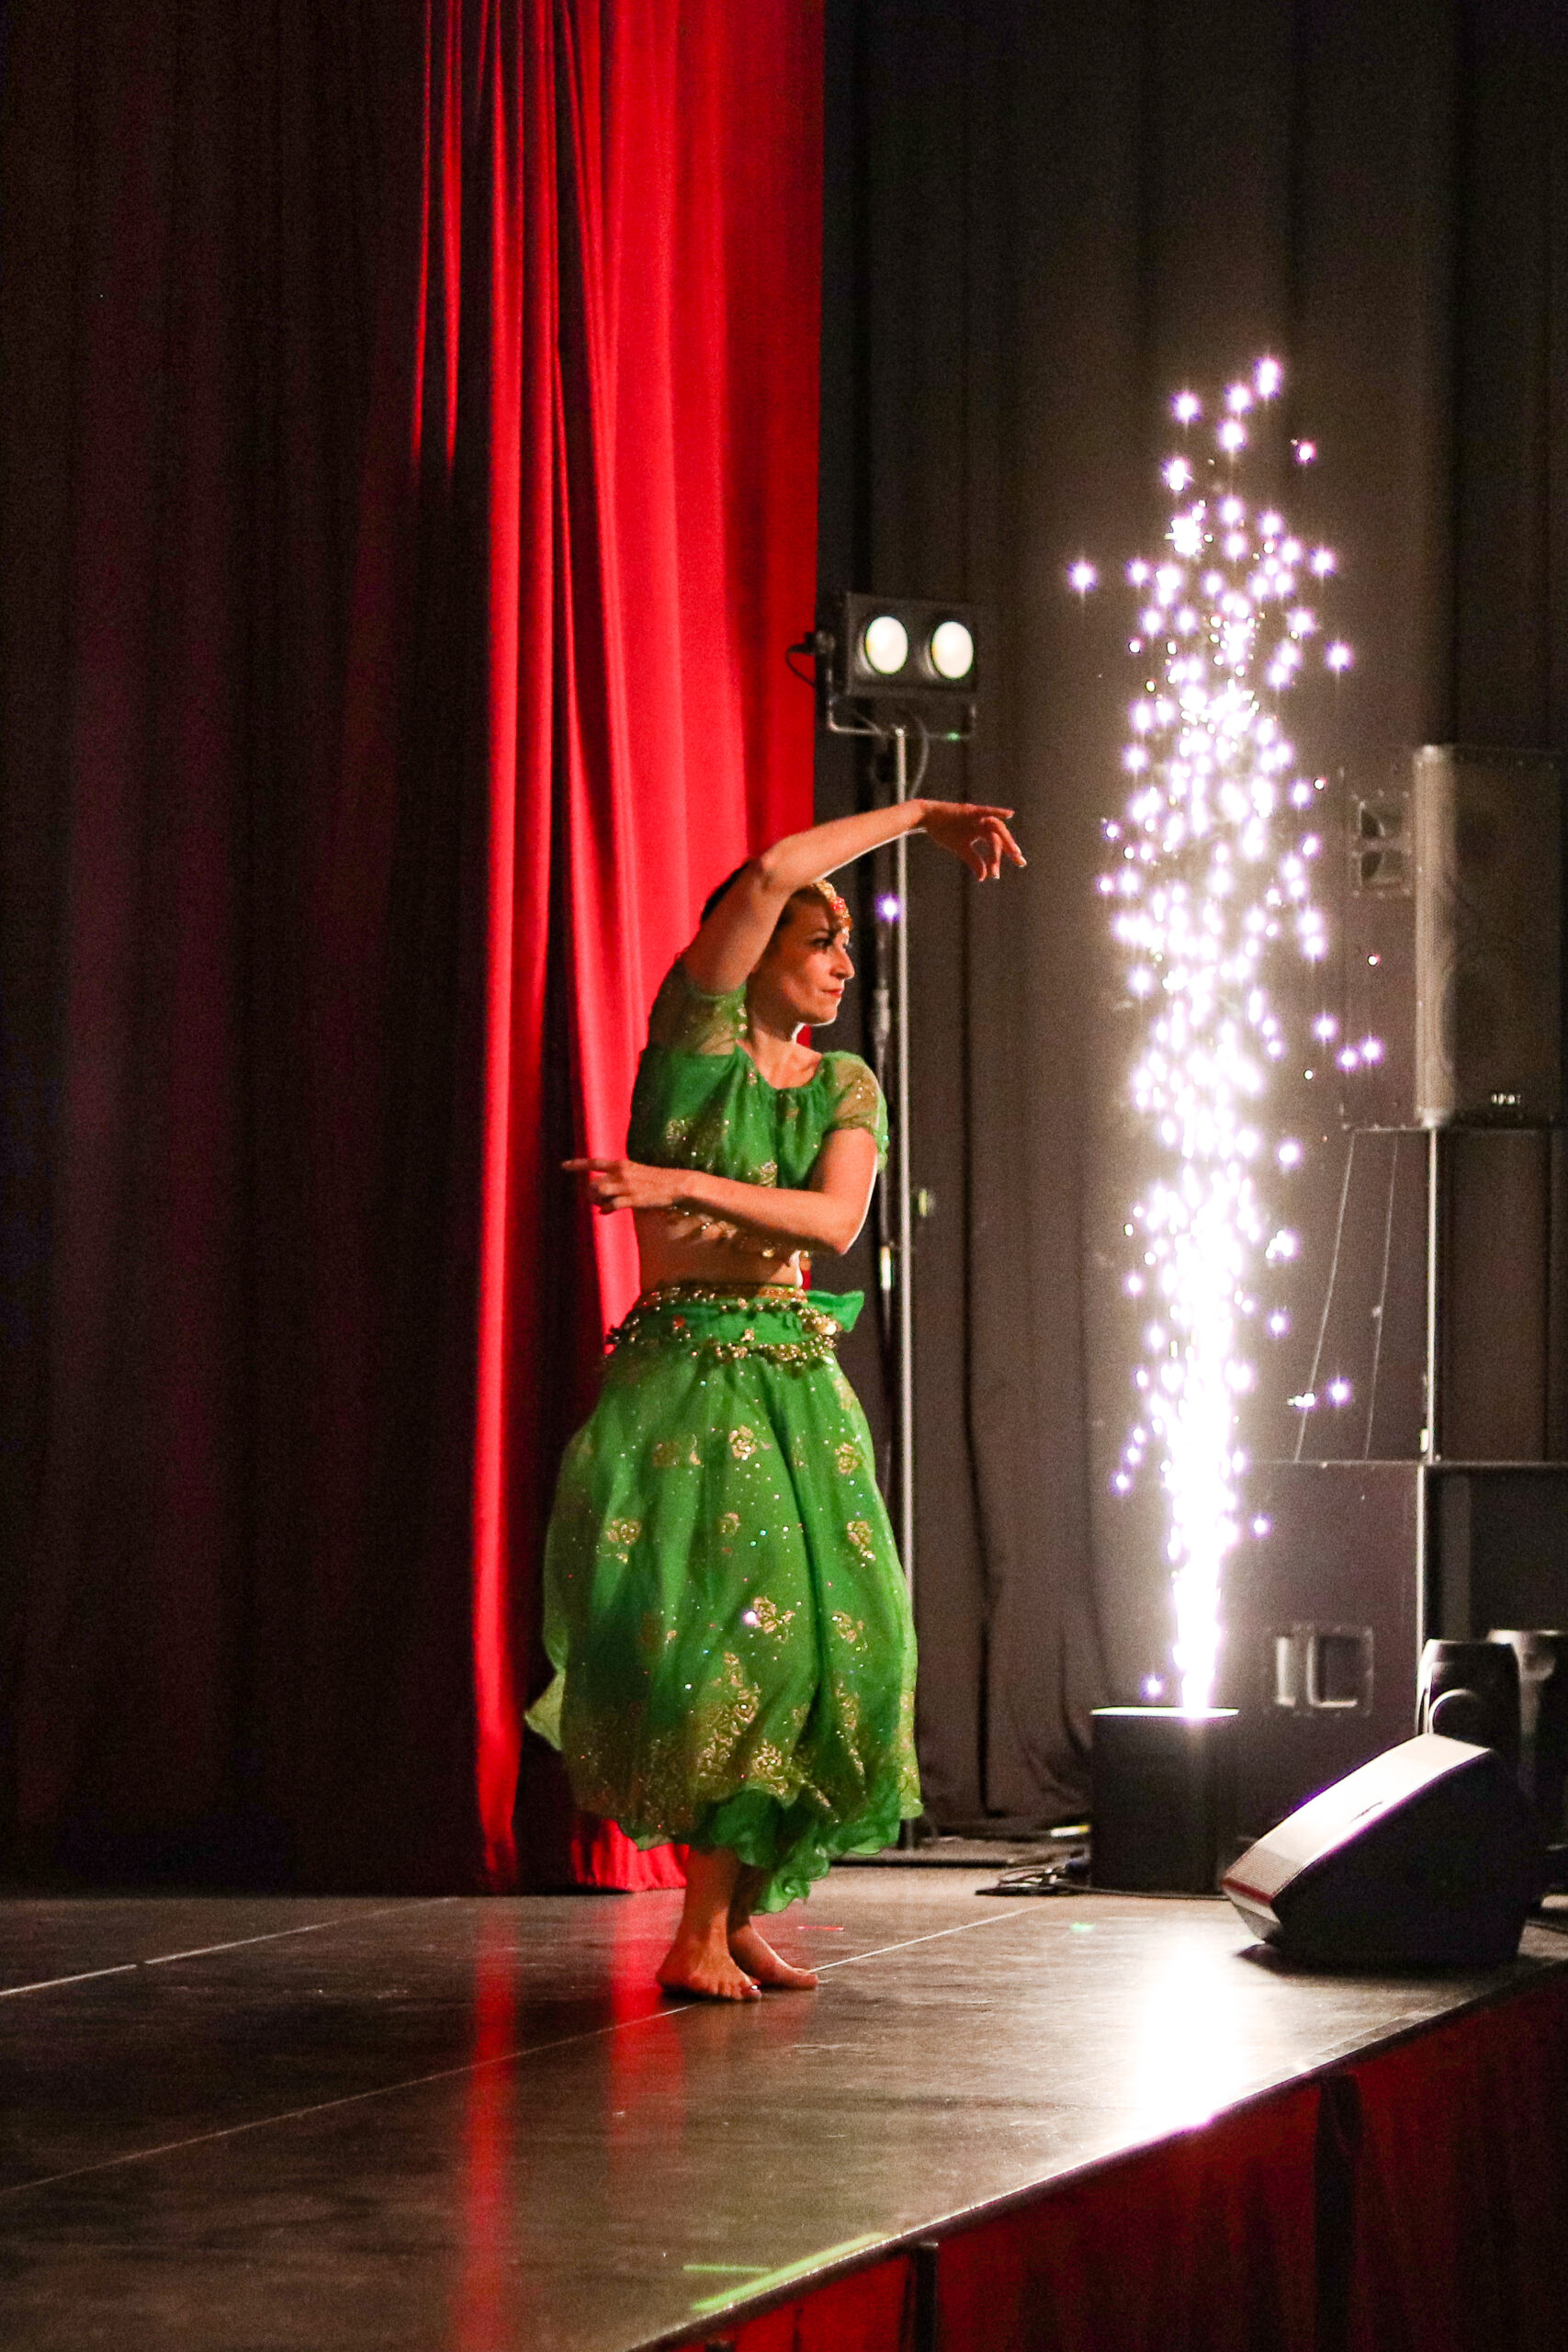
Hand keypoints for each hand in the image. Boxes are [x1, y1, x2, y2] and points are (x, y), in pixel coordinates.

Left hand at [563, 1157, 685, 1213]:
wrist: (677, 1184)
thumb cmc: (658, 1180)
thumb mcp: (637, 1172)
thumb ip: (621, 1178)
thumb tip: (608, 1190)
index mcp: (622, 1165)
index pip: (595, 1163)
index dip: (577, 1164)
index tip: (563, 1165)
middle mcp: (621, 1174)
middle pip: (594, 1183)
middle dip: (590, 1193)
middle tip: (594, 1199)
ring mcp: (627, 1186)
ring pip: (599, 1193)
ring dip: (597, 1201)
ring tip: (601, 1204)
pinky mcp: (633, 1199)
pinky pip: (612, 1205)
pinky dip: (606, 1209)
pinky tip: (606, 1211)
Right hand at [918, 800, 1025, 879]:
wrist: (927, 817)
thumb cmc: (944, 831)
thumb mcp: (961, 849)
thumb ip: (974, 861)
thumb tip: (983, 878)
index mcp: (982, 831)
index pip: (997, 845)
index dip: (1002, 858)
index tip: (1009, 870)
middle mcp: (982, 823)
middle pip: (1000, 836)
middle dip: (1010, 849)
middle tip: (1020, 862)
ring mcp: (977, 817)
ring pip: (995, 828)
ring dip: (1005, 839)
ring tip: (1014, 851)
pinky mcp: (970, 811)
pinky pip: (986, 811)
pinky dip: (997, 812)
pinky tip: (1009, 815)